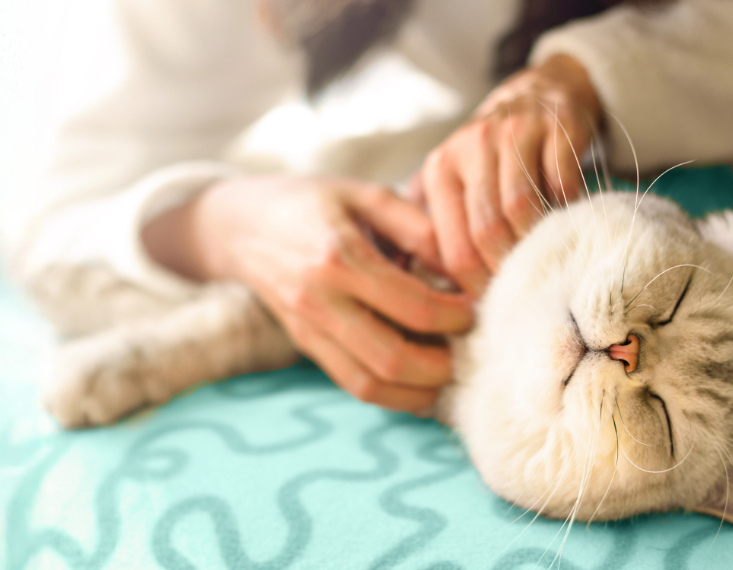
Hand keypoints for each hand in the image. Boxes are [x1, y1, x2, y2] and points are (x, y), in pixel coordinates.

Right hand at [144, 176, 473, 411]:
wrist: (240, 225)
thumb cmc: (312, 201)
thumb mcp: (364, 194)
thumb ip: (417, 226)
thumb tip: (463, 268)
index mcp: (339, 257)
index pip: (413, 306)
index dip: (456, 316)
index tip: (478, 309)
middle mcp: (320, 301)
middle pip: (393, 359)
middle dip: (443, 365)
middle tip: (470, 349)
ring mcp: (309, 330)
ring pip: (371, 384)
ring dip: (419, 391)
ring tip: (450, 373)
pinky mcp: (306, 346)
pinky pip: (352, 384)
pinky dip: (392, 395)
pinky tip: (421, 385)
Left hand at [416, 54, 599, 296]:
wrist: (536, 93)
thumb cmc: (491, 156)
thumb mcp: (454, 179)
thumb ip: (439, 224)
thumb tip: (433, 290)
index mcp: (441, 168)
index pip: (453, 244)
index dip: (473, 284)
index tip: (490, 305)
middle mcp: (472, 147)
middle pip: (487, 229)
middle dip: (506, 269)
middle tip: (520, 291)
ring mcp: (516, 132)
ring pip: (521, 208)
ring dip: (535, 243)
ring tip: (543, 261)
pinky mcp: (557, 126)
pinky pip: (562, 182)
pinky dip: (565, 209)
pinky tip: (566, 221)